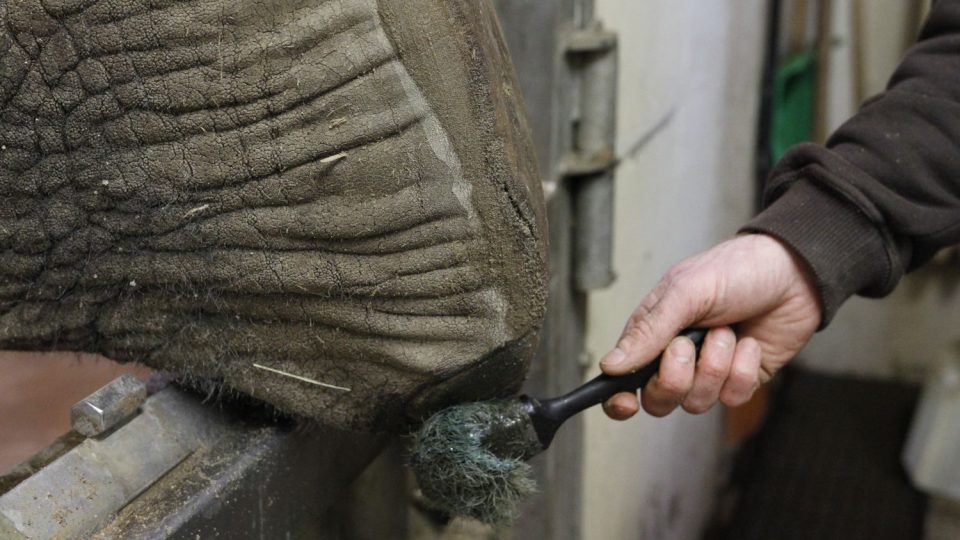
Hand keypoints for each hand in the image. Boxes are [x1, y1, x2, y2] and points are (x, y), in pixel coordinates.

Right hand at [600, 234, 821, 419]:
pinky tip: (749, 343)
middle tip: (687, 346)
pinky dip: (743, 370)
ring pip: (697, 402)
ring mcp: (710, 371)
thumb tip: (611, 364)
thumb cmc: (736, 270)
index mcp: (653, 333)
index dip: (619, 399)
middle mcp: (677, 357)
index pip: (624, 378)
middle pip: (659, 399)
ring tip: (728, 332)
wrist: (795, 273)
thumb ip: (647, 331)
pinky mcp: (741, 380)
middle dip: (675, 377)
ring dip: (715, 366)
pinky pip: (732, 398)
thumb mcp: (684, 291)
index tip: (625, 402)